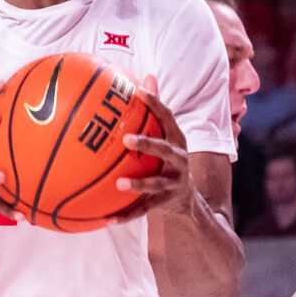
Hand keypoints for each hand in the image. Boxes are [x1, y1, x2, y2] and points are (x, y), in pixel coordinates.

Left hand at [115, 75, 194, 220]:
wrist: (188, 199)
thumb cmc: (167, 159)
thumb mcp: (164, 135)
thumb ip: (154, 110)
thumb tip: (146, 76)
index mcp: (176, 139)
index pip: (167, 117)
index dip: (155, 103)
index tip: (137, 91)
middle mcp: (179, 160)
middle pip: (165, 150)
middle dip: (148, 144)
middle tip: (125, 139)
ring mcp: (174, 182)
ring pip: (156, 183)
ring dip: (139, 184)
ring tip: (119, 184)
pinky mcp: (166, 203)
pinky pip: (143, 210)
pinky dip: (126, 215)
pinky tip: (107, 220)